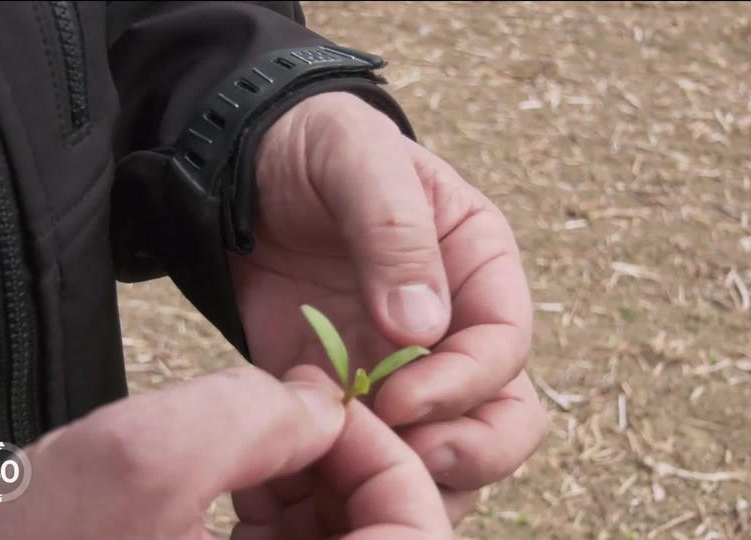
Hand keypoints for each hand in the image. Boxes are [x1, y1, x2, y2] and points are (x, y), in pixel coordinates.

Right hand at [0, 365, 447, 538]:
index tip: (332, 409)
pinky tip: (239, 463)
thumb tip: (321, 402)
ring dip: (315, 476)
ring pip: (338, 536)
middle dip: (350, 463)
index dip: (391, 462)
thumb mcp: (138, 460)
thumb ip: (249, 415)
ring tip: (263, 428)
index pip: (416, 539)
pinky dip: (279, 499)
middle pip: (384, 534)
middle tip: (300, 411)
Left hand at [230, 92, 547, 520]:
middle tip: (406, 464)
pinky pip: (374, 451)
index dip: (465, 382)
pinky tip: (310, 473)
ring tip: (354, 475)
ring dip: (417, 475)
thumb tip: (423, 329)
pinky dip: (354, 474)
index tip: (401, 400)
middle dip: (468, 449)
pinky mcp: (350, 390)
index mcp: (478, 263)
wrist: (244, 169)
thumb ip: (394, 233)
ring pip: (448, 446)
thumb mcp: (357, 159)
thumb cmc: (313, 147)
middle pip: (503, 413)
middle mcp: (455, 323)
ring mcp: (405, 364)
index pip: (506, 341)